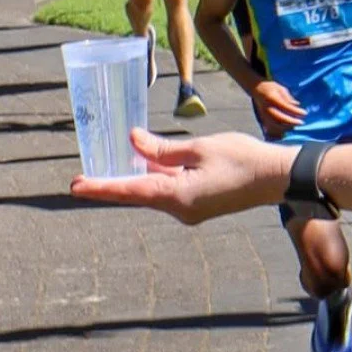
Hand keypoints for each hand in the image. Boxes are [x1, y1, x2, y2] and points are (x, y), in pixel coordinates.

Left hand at [71, 128, 291, 223]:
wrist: (276, 177)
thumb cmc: (241, 159)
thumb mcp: (199, 148)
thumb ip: (163, 148)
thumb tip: (132, 142)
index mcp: (177, 197)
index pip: (130, 191)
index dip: (100, 187)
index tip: (75, 186)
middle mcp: (179, 209)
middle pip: (138, 193)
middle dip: (112, 182)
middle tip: (82, 175)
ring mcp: (189, 209)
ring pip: (153, 190)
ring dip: (135, 176)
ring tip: (110, 161)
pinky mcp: (198, 203)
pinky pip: (168, 189)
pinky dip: (154, 176)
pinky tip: (145, 160)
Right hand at [250, 78, 305, 136]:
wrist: (256, 89)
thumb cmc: (271, 88)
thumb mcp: (281, 88)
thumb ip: (288, 98)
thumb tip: (297, 105)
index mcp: (271, 97)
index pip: (285, 106)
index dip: (295, 111)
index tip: (304, 113)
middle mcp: (266, 107)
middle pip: (279, 118)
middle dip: (291, 122)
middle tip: (301, 122)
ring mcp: (263, 115)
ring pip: (274, 125)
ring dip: (286, 128)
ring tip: (294, 127)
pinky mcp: (263, 120)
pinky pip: (270, 130)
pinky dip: (278, 133)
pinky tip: (286, 132)